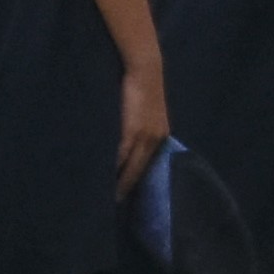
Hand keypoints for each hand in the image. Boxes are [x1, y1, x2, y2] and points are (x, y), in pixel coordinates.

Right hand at [115, 66, 168, 194]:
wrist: (145, 71)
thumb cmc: (142, 89)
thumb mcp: (144, 113)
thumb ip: (139, 129)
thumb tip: (127, 146)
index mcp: (161, 137)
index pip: (151, 165)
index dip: (141, 179)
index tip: (133, 193)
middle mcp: (157, 140)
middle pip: (143, 170)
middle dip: (133, 185)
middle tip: (121, 201)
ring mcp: (146, 136)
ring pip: (135, 166)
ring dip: (125, 181)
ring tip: (115, 195)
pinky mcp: (133, 131)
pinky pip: (125, 155)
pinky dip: (118, 167)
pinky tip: (111, 176)